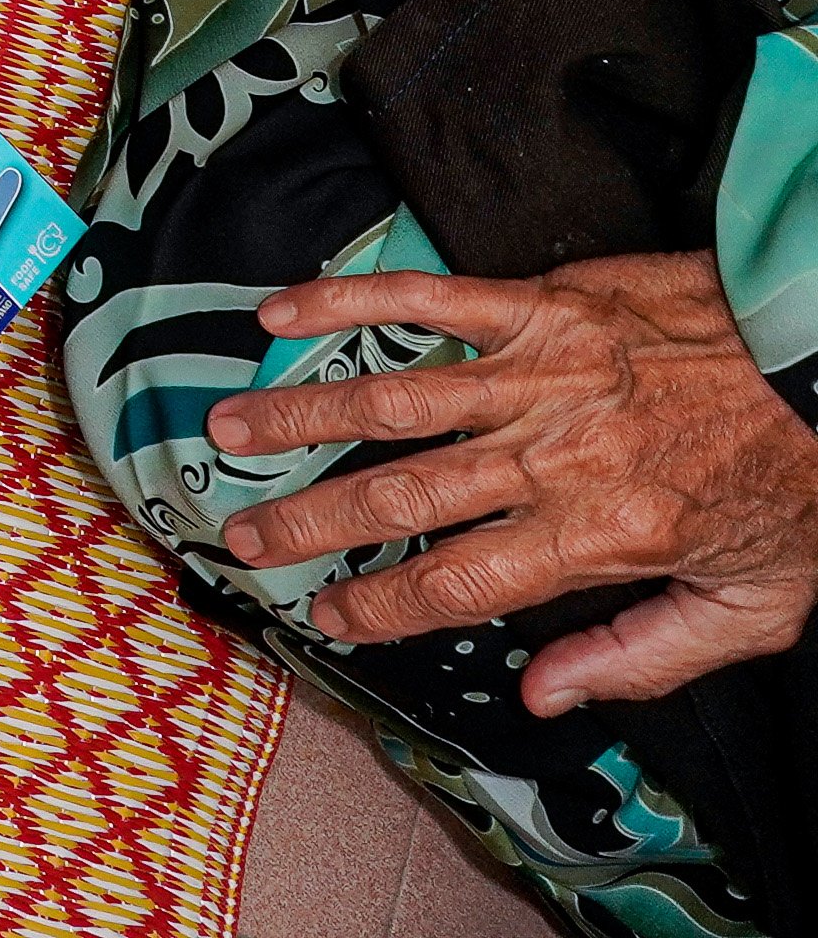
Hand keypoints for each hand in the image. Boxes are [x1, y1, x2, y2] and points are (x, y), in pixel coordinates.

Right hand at [214, 256, 817, 716]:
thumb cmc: (795, 482)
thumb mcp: (753, 605)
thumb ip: (643, 655)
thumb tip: (545, 693)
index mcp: (601, 536)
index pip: (459, 584)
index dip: (380, 607)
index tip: (327, 617)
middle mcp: (554, 457)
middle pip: (401, 497)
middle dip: (310, 523)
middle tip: (245, 538)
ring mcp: (540, 373)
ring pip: (393, 398)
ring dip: (299, 415)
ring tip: (230, 431)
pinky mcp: (542, 303)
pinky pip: (427, 298)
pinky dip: (348, 301)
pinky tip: (283, 311)